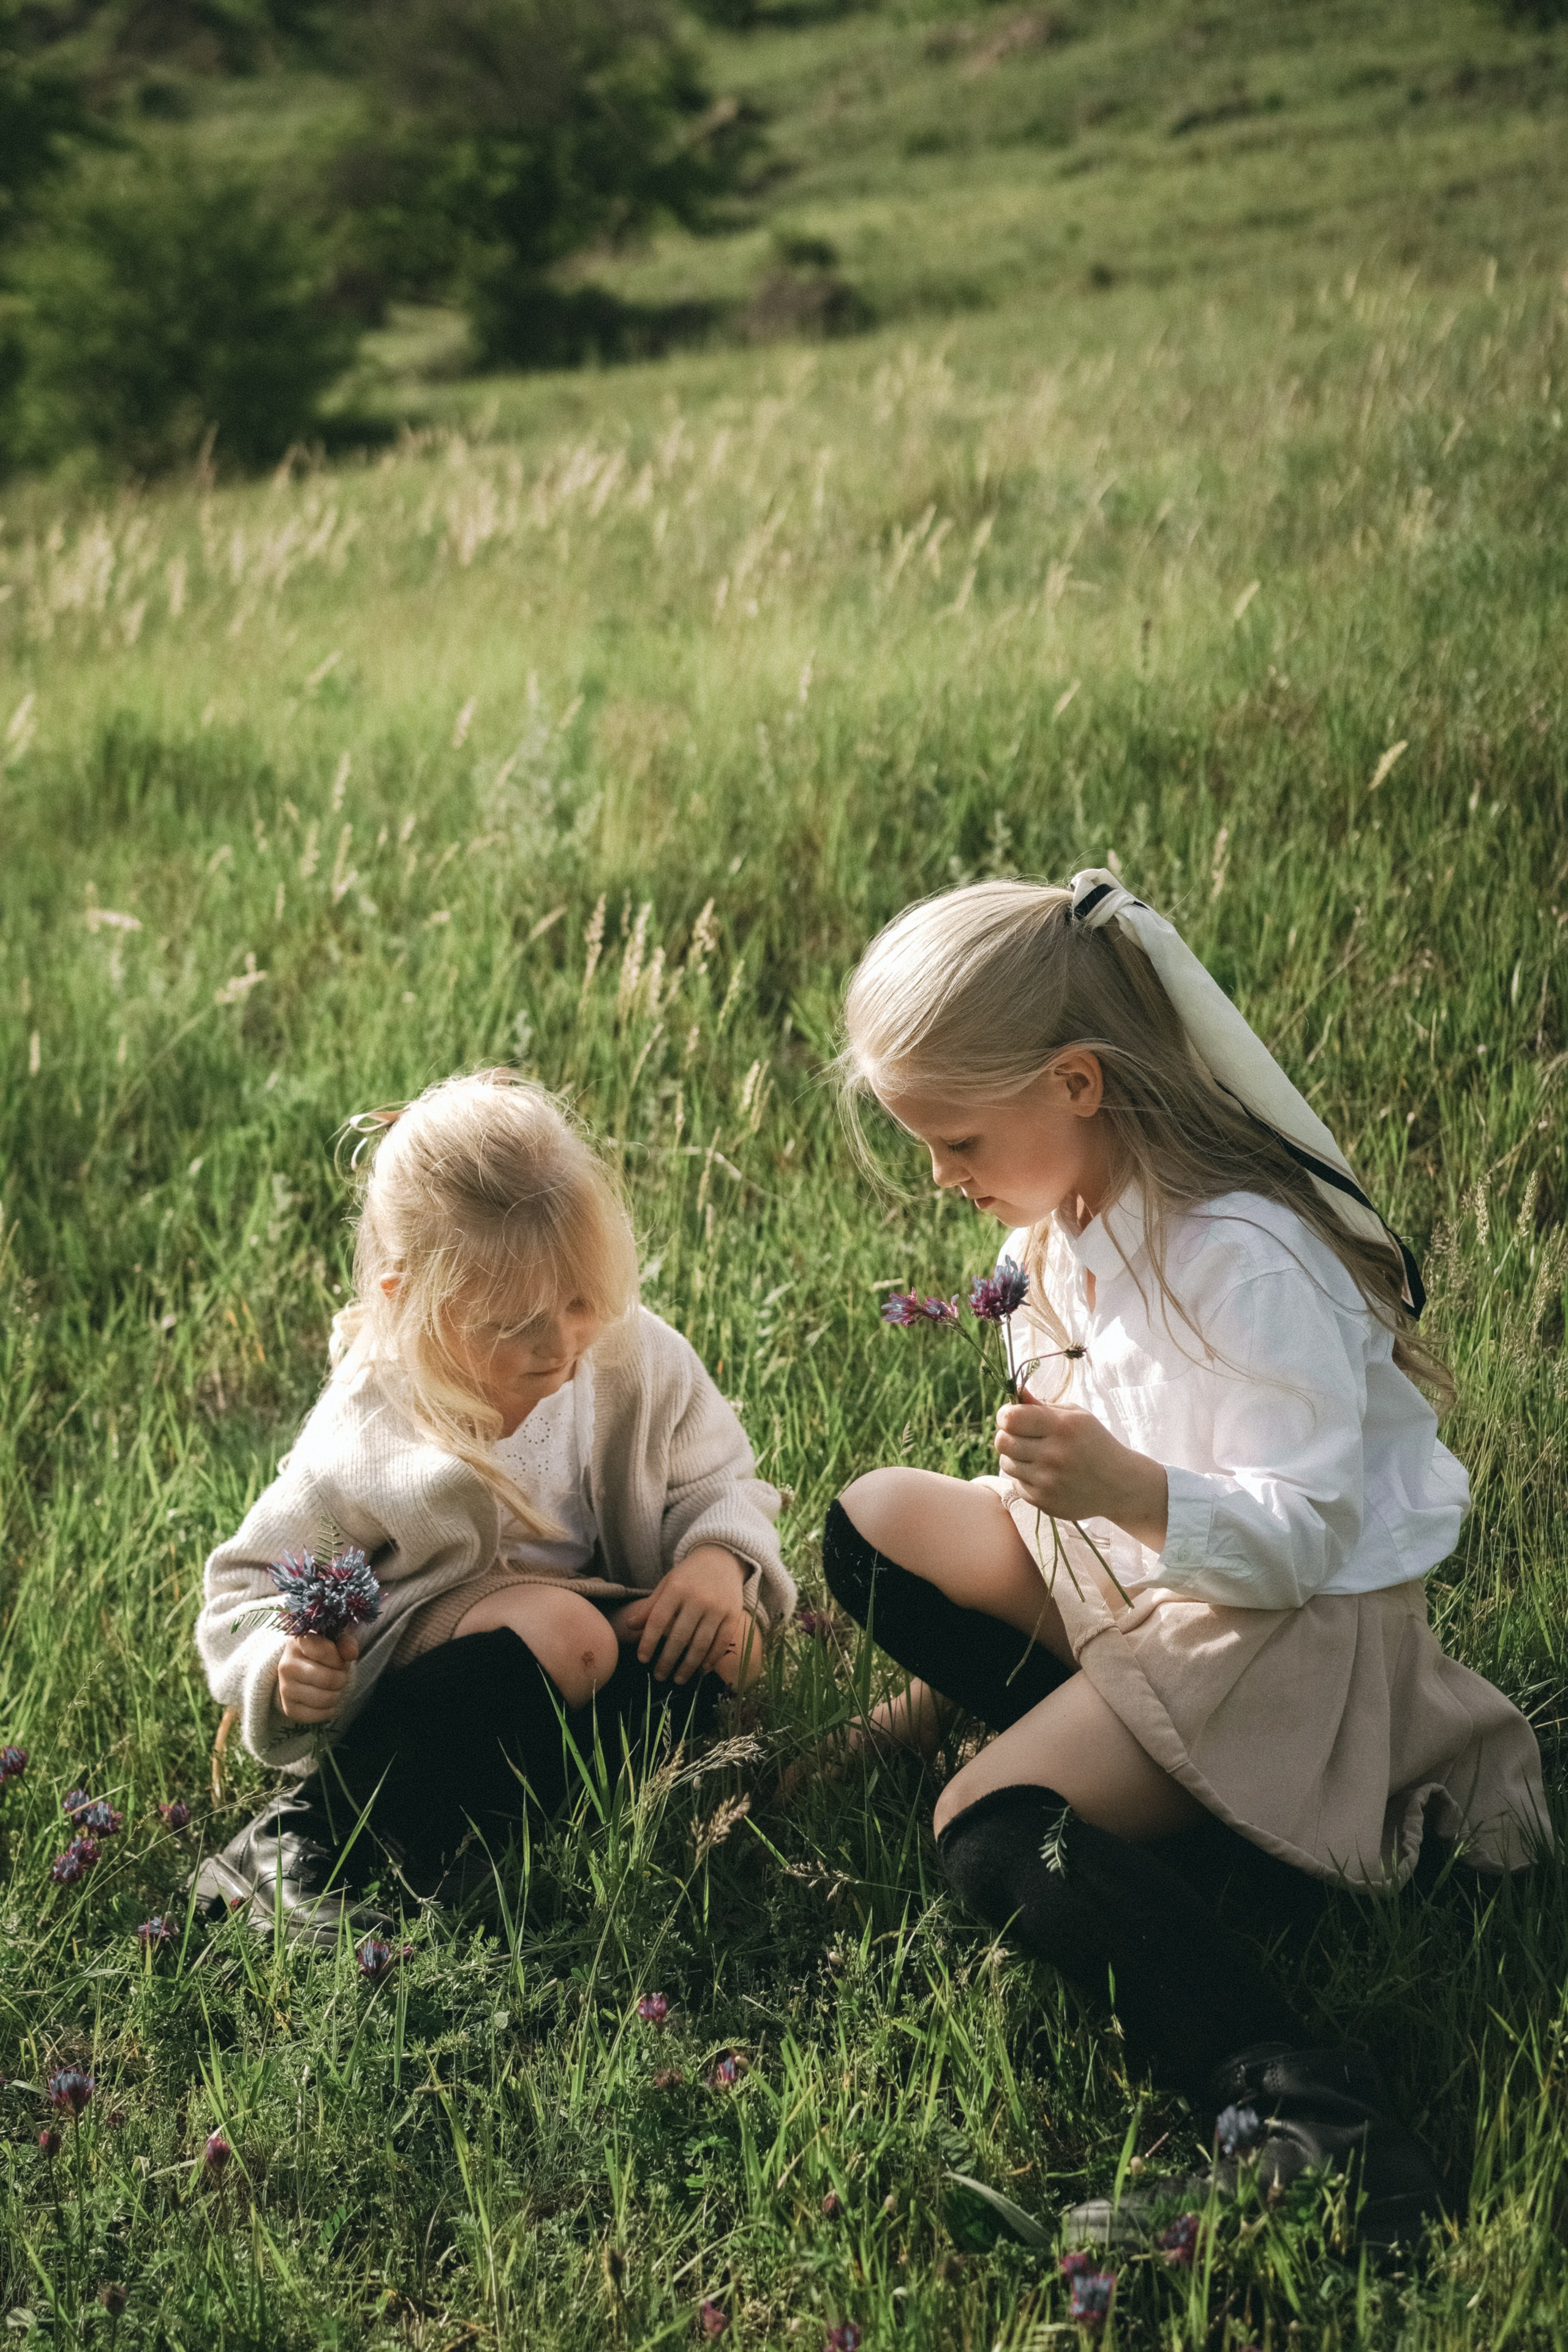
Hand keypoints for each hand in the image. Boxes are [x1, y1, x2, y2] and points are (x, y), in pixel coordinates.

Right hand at [276, 1631, 359, 1724]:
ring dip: (336, 1694)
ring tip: (332, 1687)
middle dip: (341, 1678)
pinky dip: (329, 1710)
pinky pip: (317, 1716)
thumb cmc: (322, 1654)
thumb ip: (345, 1643)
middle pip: (328, 1679)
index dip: (339, 1659)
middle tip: (339, 1676)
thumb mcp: (334, 1642)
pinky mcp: (288, 1708)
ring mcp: (285, 1688)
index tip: (338, 1660)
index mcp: (297, 1643)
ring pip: (324, 1699)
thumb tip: (351, 1653)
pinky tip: (326, 1701)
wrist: (300, 1672)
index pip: (325, 1652)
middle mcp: (287, 1665)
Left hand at [614, 1546, 761, 1688]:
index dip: (649, 1642)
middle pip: (679, 1637)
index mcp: (676, 1588)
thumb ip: (650, 1606)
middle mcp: (697, 1598)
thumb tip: (629, 1626)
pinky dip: (711, 1659)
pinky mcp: (733, 1615)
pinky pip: (721, 1642)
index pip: (658, 1620)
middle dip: (667, 1660)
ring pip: (701, 1644)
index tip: (642, 1659)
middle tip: (659, 1676)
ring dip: (688, 1666)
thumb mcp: (667, 1584)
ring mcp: (717, 1608)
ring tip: (678, 1679)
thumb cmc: (689, 1576)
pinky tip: (701, 1671)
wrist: (723, 1559)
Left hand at [995, 1385, 1168, 1551]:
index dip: (1005, 1415)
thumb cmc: (1094, 1443)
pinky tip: (1045, 1474)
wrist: (1119, 1484)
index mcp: (1062, 1428)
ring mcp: (1048, 1481)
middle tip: (1021, 1435)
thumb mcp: (1076, 1416)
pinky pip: (1016, 1484)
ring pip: (1006, 1463)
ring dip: (1015, 1457)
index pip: (1011, 1418)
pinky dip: (1025, 1477)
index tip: (1011, 1416)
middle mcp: (1053, 1455)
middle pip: (1002, 1441)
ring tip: (1035, 1455)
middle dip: (1007, 1435)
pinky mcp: (1045, 1501)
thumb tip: (1014, 1391)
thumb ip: (1042, 1405)